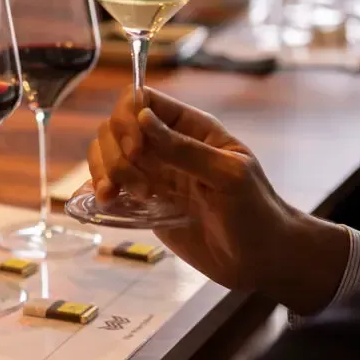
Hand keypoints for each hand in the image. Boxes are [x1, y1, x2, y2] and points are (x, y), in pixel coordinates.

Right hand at [86, 87, 348, 313]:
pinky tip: (107, 205)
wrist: (261, 260)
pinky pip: (109, 187)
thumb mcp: (228, 175)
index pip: (142, 99)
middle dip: (114, 153)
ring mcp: (153, 174)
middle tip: (137, 186)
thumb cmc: (256, 211)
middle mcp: (167, 146)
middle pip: (115, 127)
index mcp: (191, 127)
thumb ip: (185, 148)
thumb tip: (143, 117)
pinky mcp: (143, 204)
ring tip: (115, 197)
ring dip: (103, 171)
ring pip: (106, 154)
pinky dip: (98, 192)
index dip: (128, 118)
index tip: (135, 151)